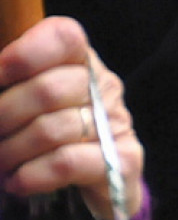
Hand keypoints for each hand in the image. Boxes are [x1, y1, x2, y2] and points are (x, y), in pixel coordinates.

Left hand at [0, 17, 143, 218]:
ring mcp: (118, 125)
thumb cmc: (49, 132)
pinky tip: (18, 181)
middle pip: (48, 90)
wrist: (94, 182)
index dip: (27, 54)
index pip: (65, 37)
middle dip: (5, 116)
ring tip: (1, 162)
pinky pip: (67, 163)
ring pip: (52, 130)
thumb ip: (7, 84)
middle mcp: (105, 88)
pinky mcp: (123, 162)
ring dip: (12, 151)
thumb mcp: (27, 99)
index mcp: (82, 62)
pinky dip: (32, 174)